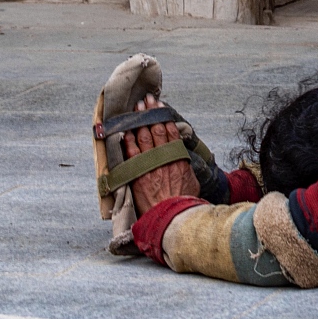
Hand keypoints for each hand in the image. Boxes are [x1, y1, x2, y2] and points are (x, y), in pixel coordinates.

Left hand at [124, 93, 197, 212]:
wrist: (172, 218)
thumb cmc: (184, 202)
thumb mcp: (192, 180)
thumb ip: (186, 166)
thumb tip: (183, 157)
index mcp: (178, 157)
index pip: (171, 130)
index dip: (164, 116)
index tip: (159, 105)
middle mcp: (164, 157)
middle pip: (156, 129)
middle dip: (150, 113)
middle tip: (145, 100)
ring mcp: (150, 165)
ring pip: (143, 137)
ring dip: (139, 121)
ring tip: (136, 108)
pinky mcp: (138, 174)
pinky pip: (131, 153)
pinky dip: (128, 140)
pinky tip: (125, 130)